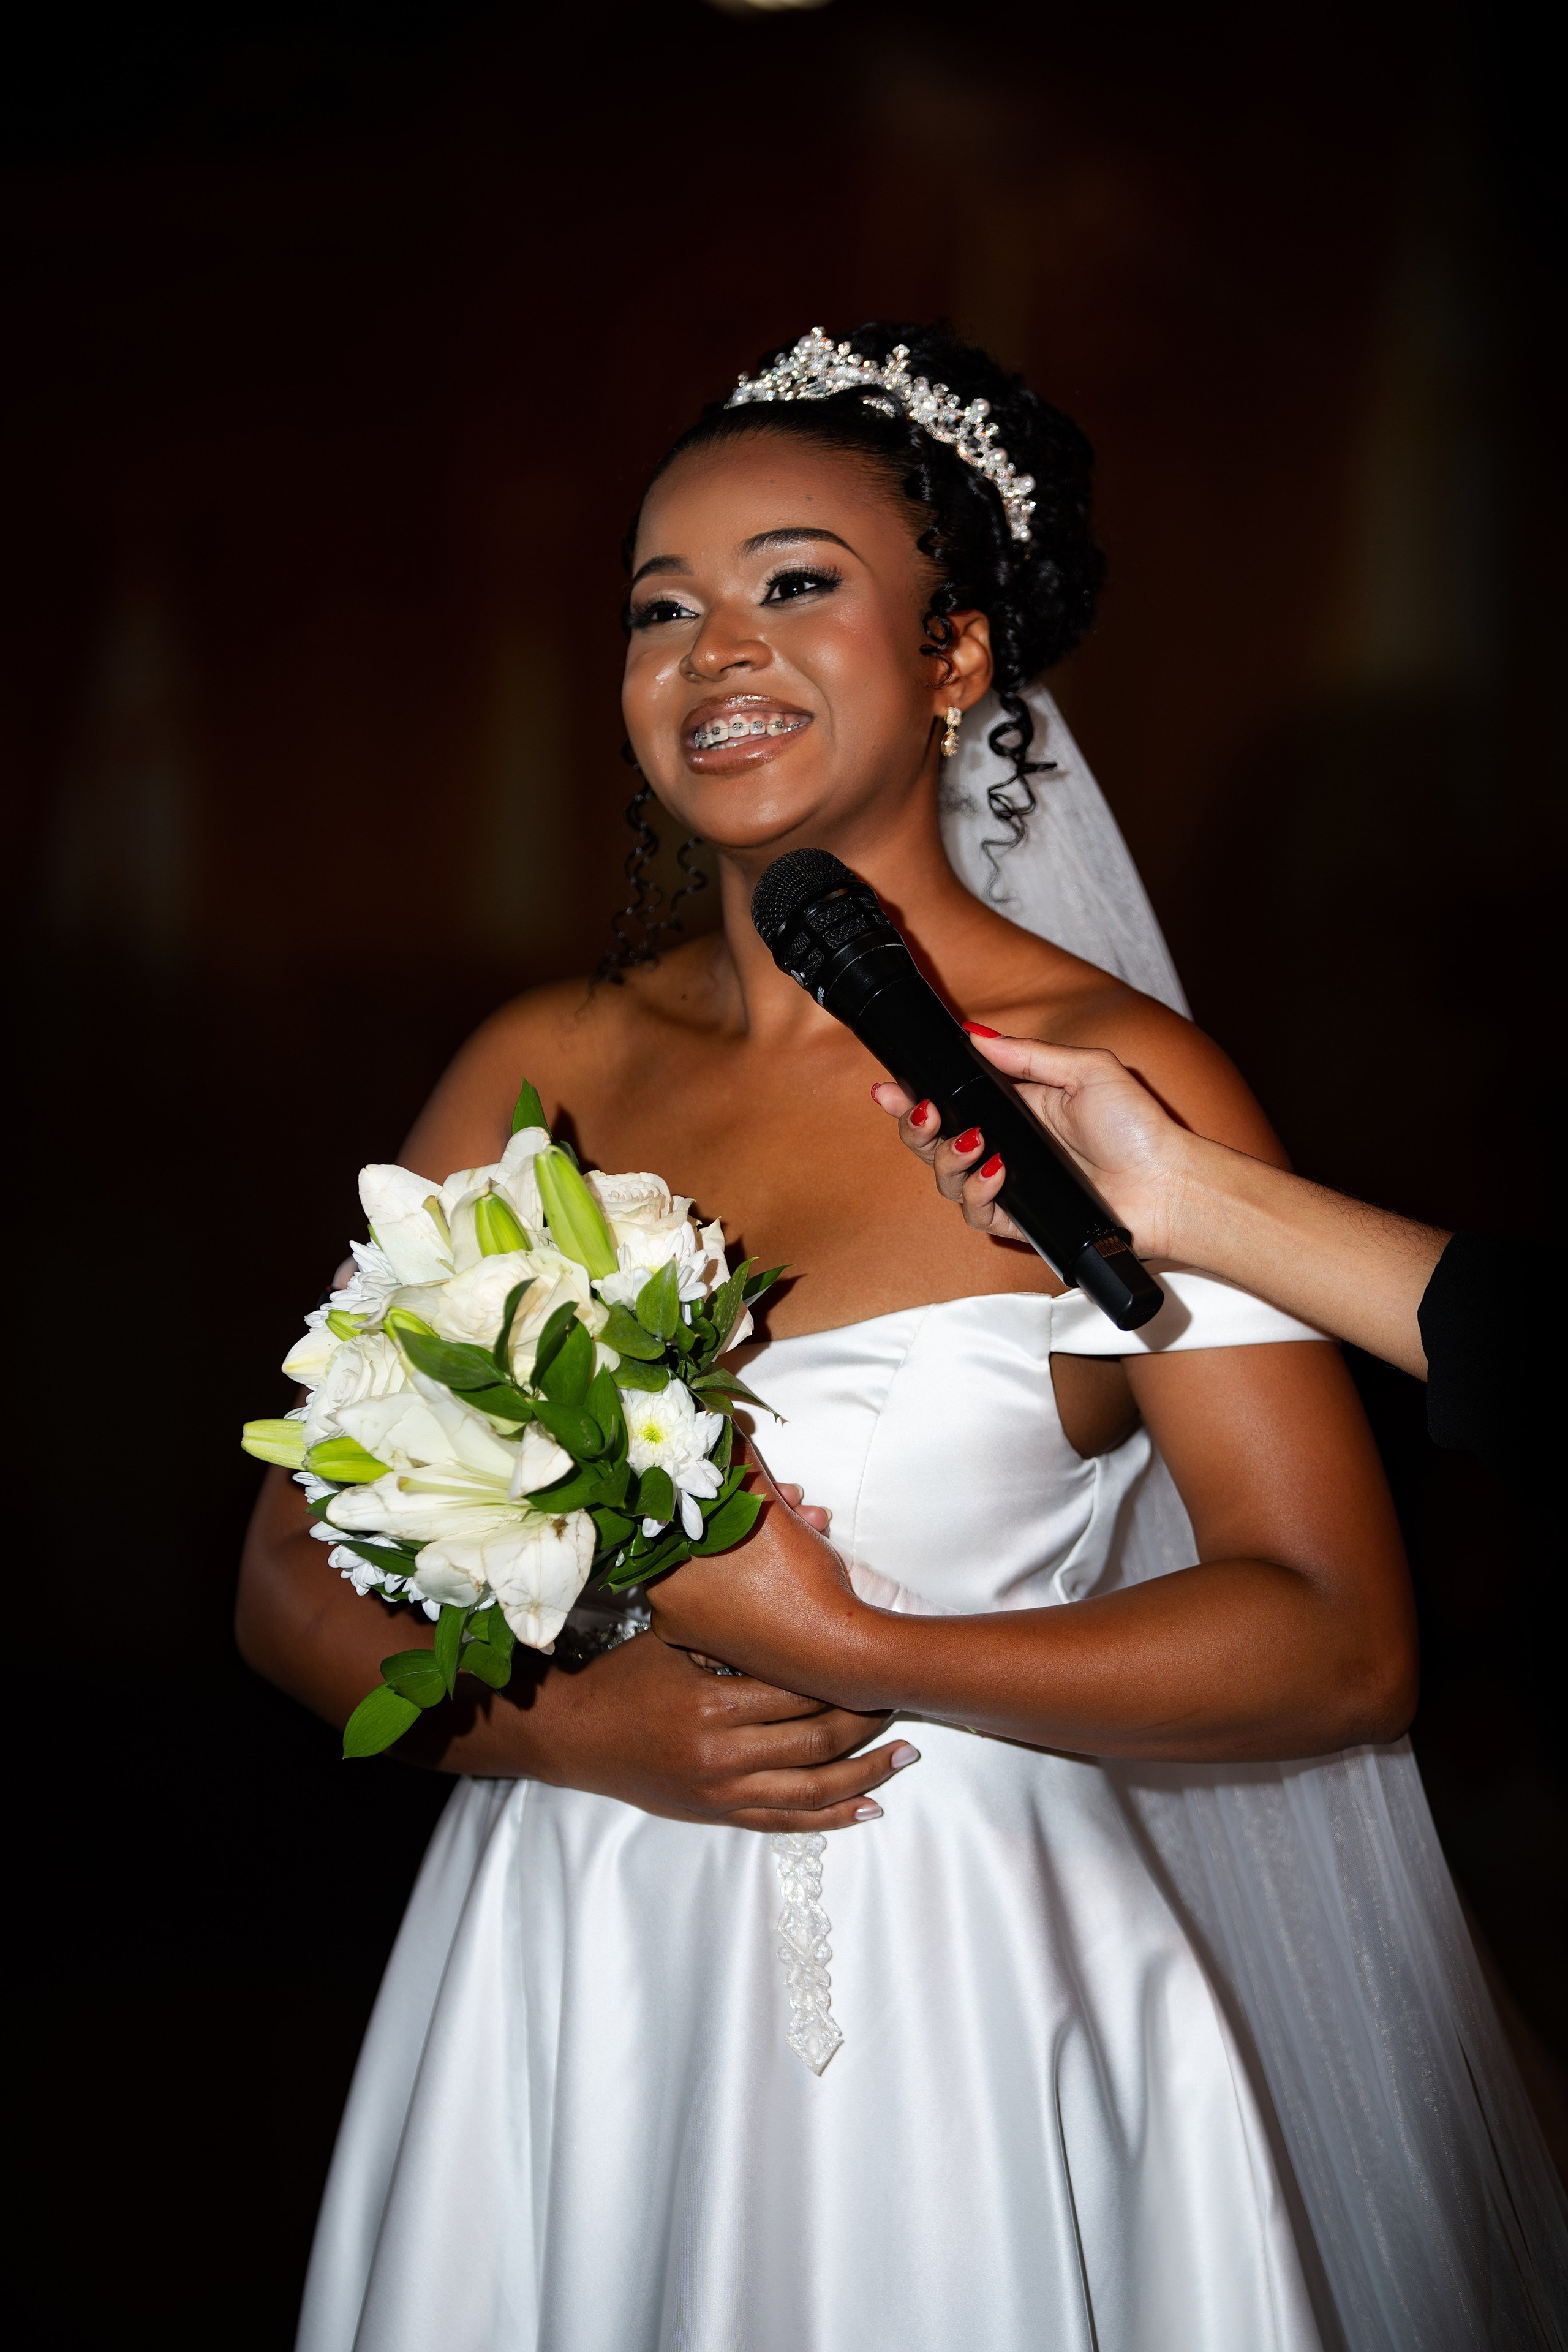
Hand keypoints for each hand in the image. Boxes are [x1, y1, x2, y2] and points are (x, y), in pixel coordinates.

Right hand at [480, 1603, 912, 1831]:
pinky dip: (831, 1816)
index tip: (878, 1661)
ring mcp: (722, 1792)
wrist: (575, 1736)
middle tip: (902, 1698)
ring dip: (868, 1773)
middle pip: (817, 1740)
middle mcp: (721, 1753)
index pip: (799, 1692)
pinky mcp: (718, 1814)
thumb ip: (738, 1616)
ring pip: (813, 1790)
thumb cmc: (626, 1674)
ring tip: (908, 1753)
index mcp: (711, 1702)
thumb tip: (802, 1547)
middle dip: (867, 1720)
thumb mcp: (675, 1636)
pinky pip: (786, 1823)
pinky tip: (868, 1807)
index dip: (845, 1679)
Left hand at [648, 1446, 883, 1712]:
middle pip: (709, 1531)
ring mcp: (696, 1631)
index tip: (756, 1476)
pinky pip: (738, 1593)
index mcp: (660, 1571)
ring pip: (729, 1560)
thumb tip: (718, 1416)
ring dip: (770, 1534)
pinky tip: (802, 1555)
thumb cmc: (796, 1582)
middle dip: (756, 1507)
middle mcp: (668, 1606)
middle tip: (792, 1500)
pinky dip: (765, 1571)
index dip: (722, 1481)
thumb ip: (735, 1455)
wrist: (840, 1654)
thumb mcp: (762, 1502)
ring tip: (811, 1524)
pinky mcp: (726, 1647)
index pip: (679, 1504)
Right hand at [872, 1033, 1191, 1257]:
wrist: (1168, 1184)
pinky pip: (975, 1212)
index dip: (914, 1095)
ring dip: (948, 1159)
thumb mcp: (1086, 1069)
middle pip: (934, 1141)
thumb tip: (976, 1036)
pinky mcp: (1019, 1220)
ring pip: (946, 1179)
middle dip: (914, 1127)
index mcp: (1016, 1107)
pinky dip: (977, 1192)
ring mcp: (1009, 1185)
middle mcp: (1005, 1145)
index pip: (952, 1100)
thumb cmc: (1139, 1127)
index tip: (888, 1085)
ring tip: (977, 1144)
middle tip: (923, 1112)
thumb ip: (1027, 1055)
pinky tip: (998, 1173)